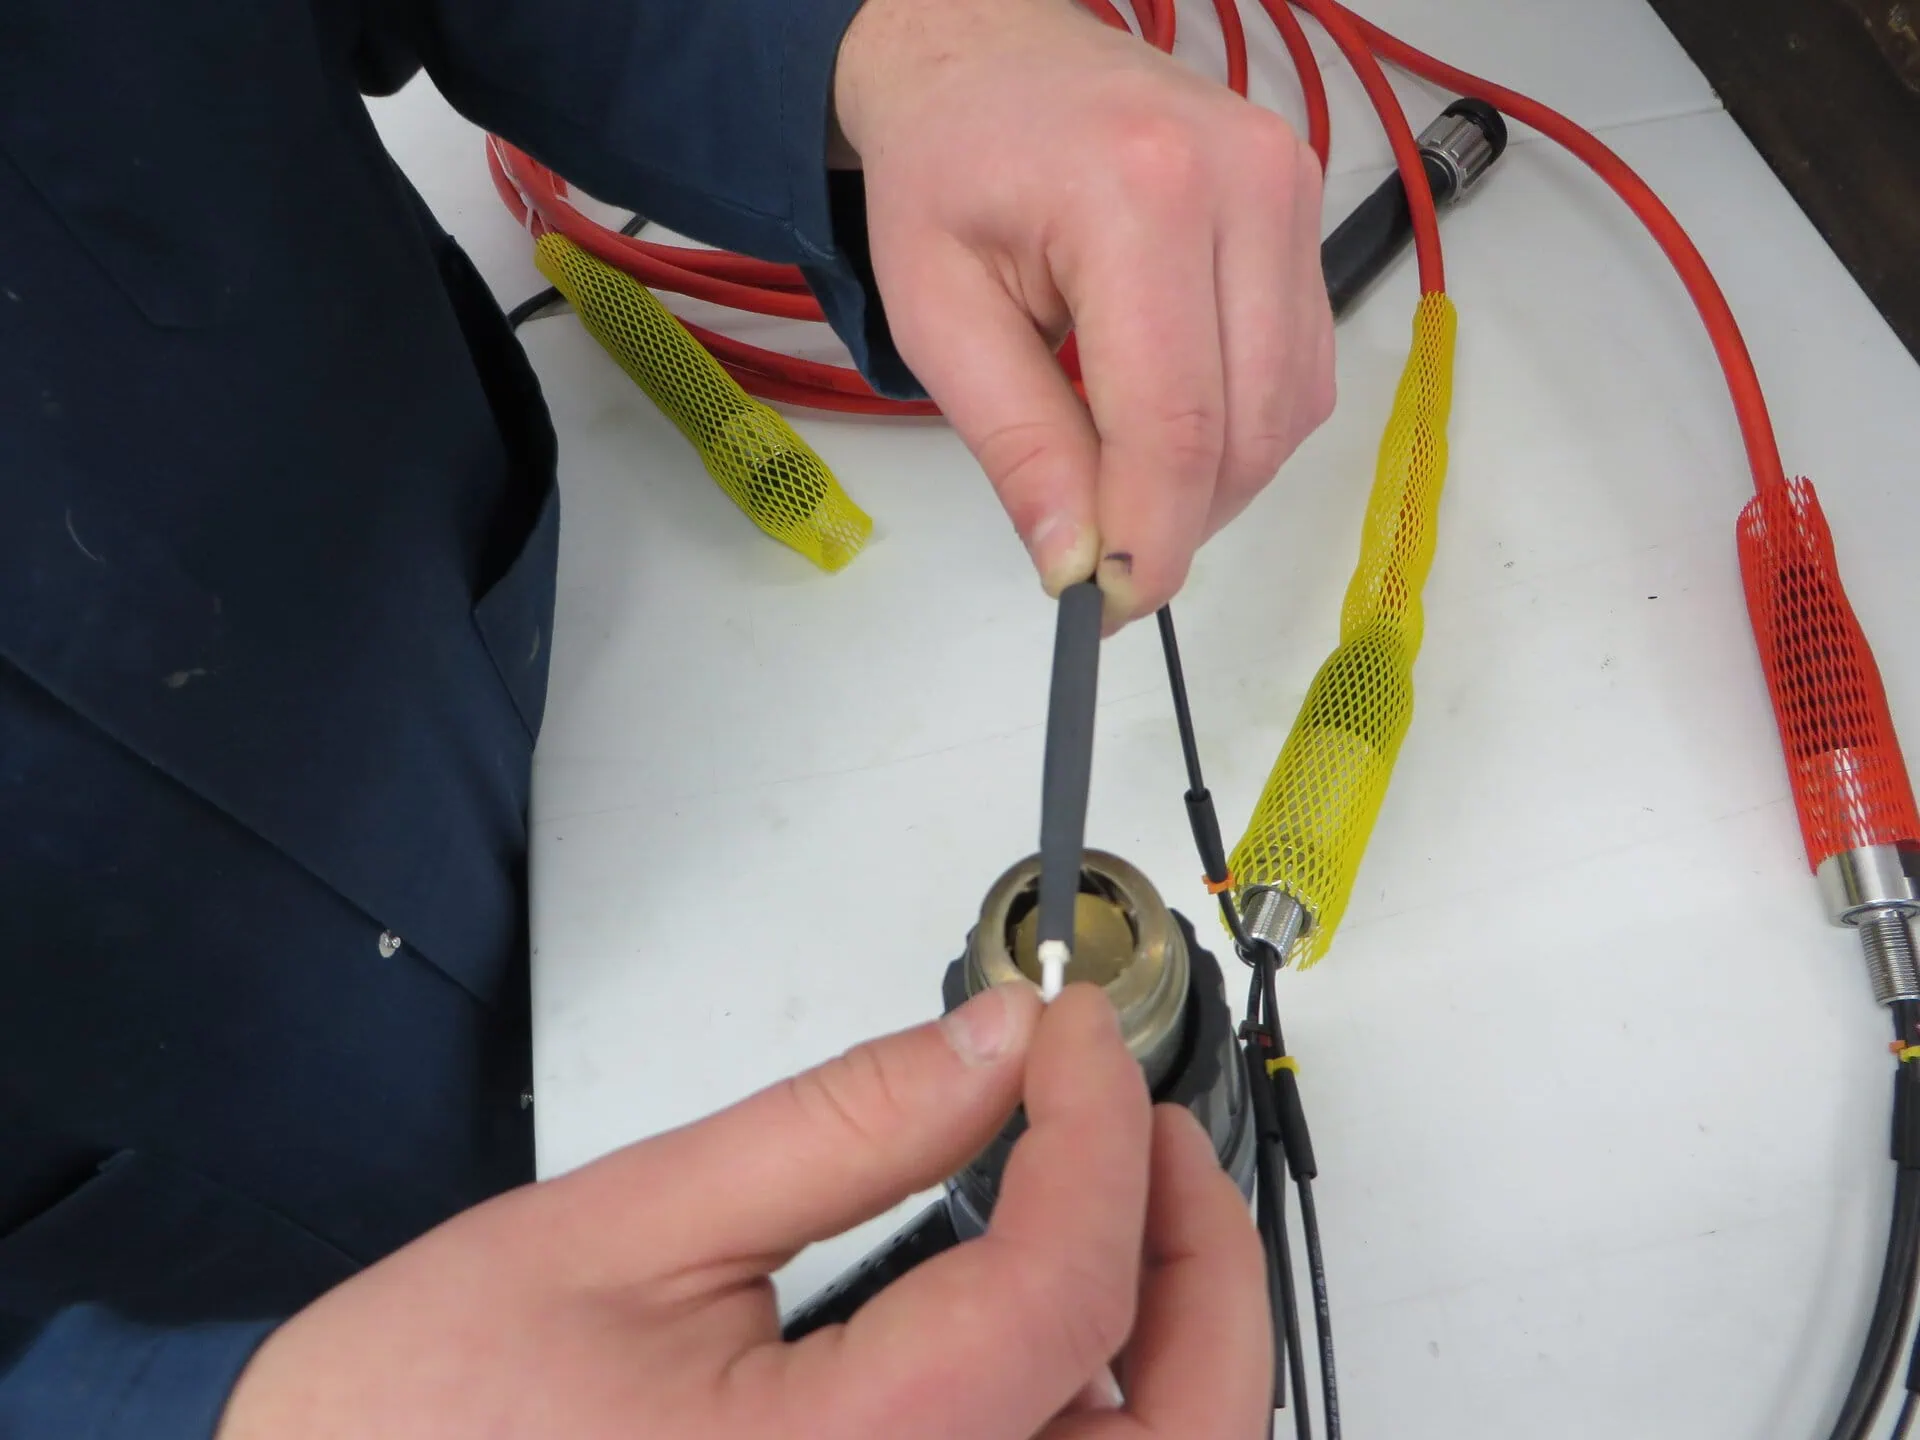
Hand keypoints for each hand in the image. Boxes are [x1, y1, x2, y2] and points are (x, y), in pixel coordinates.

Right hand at [215, 983, 1269, 1438]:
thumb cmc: (416, 1426)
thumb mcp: (625, 1230)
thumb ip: (838, 1128)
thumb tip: (992, 1047)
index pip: (1065, 1295)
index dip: (1098, 1130)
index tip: (1071, 1037)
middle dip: (1201, 1259)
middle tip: (1148, 1126)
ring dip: (1177, 1342)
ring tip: (1117, 1197)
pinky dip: (1102, 1413)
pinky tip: (1053, 1316)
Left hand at [833, 0, 1334, 627]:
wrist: (985, 52)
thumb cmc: (948, 166)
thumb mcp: (938, 312)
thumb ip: (1016, 442)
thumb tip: (1075, 565)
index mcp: (1139, 196)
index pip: (1176, 423)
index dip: (1149, 541)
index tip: (1106, 608)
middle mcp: (1244, 183)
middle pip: (1249, 428)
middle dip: (1179, 521)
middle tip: (1100, 556)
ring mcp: (1289, 188)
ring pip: (1291, 409)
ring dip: (1215, 481)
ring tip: (1122, 475)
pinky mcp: (1305, 206)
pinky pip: (1301, 367)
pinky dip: (1241, 426)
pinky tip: (1167, 419)